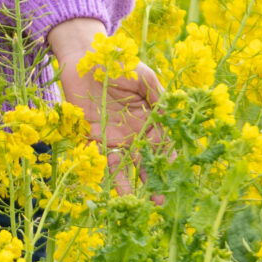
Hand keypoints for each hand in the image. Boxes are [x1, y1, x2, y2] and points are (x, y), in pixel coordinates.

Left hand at [46, 18, 166, 195]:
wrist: (84, 57)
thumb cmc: (118, 62)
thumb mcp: (144, 77)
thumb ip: (158, 97)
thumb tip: (172, 118)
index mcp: (149, 117)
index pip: (164, 143)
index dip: (170, 159)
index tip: (178, 177)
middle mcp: (134, 130)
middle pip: (147, 159)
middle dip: (156, 179)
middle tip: (164, 201)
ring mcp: (115, 135)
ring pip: (127, 165)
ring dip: (135, 184)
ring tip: (143, 204)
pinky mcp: (95, 137)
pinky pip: (103, 160)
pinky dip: (111, 176)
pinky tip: (118, 193)